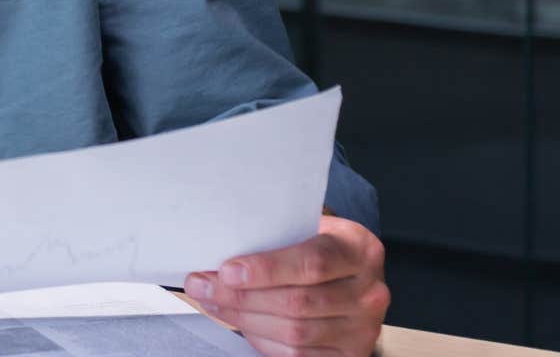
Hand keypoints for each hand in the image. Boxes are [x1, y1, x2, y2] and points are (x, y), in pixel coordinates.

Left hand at [186, 216, 388, 355]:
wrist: (353, 276)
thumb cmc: (319, 246)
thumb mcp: (308, 228)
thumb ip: (274, 237)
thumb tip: (217, 252)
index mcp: (359, 250)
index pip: (313, 263)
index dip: (266, 270)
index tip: (226, 271)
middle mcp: (370, 291)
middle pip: (297, 302)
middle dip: (241, 297)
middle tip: (202, 286)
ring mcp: (364, 328)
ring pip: (295, 332)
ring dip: (244, 319)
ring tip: (213, 302)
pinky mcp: (351, 353)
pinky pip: (299, 354)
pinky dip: (262, 340)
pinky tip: (241, 323)